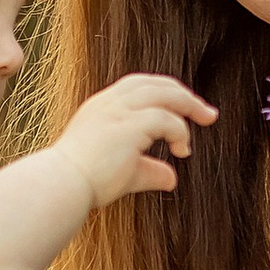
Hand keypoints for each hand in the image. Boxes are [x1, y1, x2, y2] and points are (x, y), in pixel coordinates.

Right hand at [50, 74, 218, 210]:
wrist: (62, 187)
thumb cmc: (85, 182)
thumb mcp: (125, 172)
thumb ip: (149, 170)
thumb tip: (172, 179)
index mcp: (103, 107)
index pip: (139, 85)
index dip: (165, 92)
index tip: (184, 108)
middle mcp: (110, 103)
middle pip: (156, 83)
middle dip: (184, 94)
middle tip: (207, 112)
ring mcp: (117, 111)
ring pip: (164, 93)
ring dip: (188, 104)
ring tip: (205, 119)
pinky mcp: (128, 126)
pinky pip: (165, 118)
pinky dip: (180, 130)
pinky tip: (182, 149)